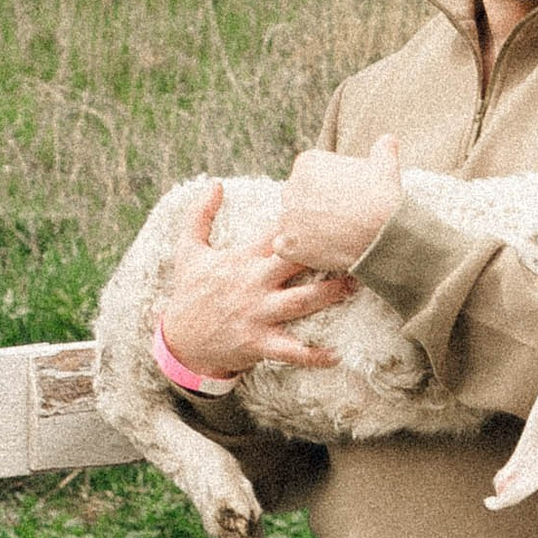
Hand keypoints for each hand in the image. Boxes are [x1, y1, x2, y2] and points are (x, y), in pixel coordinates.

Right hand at [160, 187, 356, 379]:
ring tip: (358, 285)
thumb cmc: (189, 294)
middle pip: (295, 262)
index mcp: (242, 259)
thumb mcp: (187, 251)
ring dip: (331, 294)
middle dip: (325, 253)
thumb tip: (214, 182)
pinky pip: (292, 350)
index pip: (276, 232)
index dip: (301, 219)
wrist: (179, 342)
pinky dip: (315, 355)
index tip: (329, 209)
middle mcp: (253, 283)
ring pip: (302, 302)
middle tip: (357, 242)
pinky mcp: (259, 343)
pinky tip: (338, 354)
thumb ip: (199, 215)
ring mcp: (258, 314)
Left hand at [271, 135, 401, 274]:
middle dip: (312, 206)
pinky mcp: (286, 244)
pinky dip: (296, 250)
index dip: (326, 187)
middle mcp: (290, 186)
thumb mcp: (385, 165)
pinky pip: (284, 246)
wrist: (381, 233)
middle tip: (336, 217)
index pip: (309, 175)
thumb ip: (382, 149)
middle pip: (298, 197)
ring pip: (291, 222)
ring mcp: (286, 217)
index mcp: (307, 163)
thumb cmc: (382, 196)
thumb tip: (388, 140)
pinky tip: (316, 249)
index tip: (342, 196)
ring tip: (330, 236)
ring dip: (304, 228)